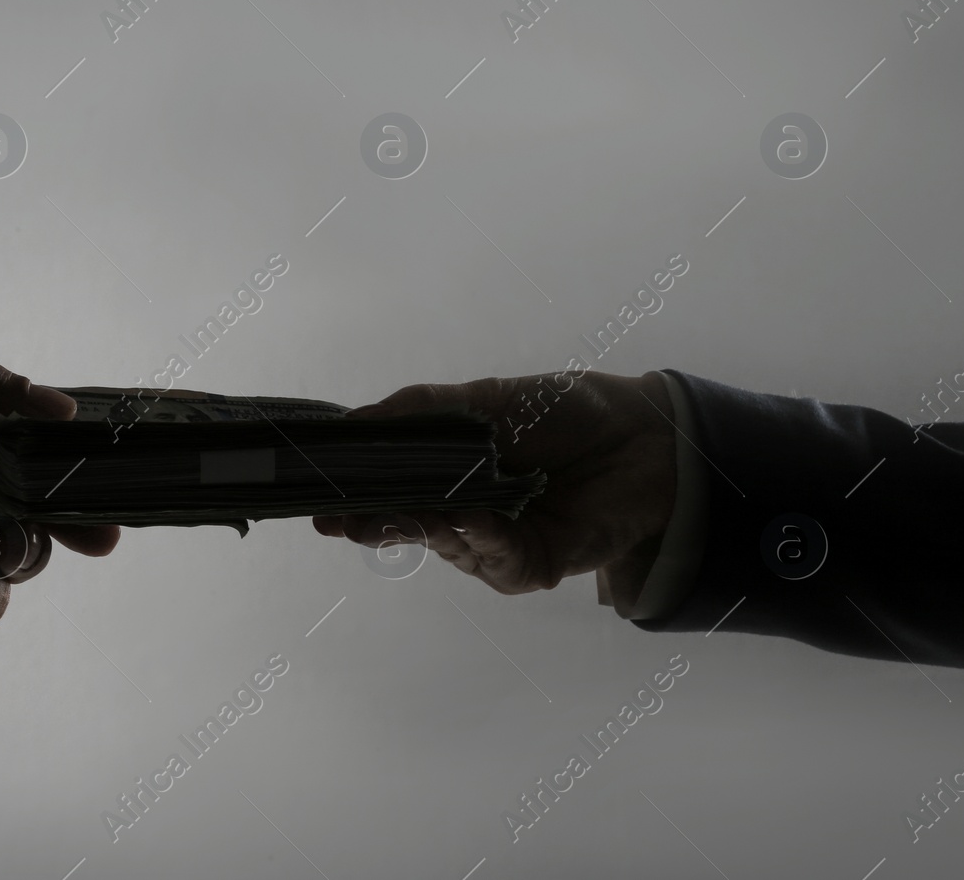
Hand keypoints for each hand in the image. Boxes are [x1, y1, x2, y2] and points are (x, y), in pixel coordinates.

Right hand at [313, 371, 676, 599]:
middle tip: (337, 520)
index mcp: (448, 473)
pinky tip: (470, 517)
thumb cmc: (565, 412)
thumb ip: (422, 410)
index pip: (389, 488)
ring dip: (425, 528)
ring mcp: (496, 543)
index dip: (354, 493)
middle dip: (371, 523)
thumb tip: (356, 418)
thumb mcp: (487, 397)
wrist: (646, 437)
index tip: (318, 496)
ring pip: (446, 544)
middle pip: (407, 523)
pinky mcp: (531, 566)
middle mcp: (464, 513)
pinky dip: (481, 538)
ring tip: (402, 513)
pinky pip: (494, 559)